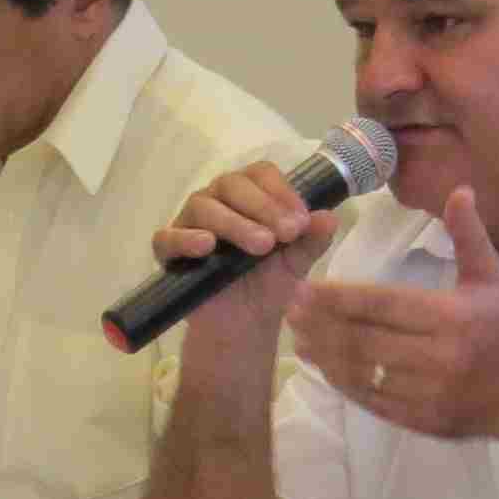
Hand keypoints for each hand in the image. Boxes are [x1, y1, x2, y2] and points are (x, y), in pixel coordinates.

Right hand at [155, 160, 338, 314]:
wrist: (244, 325)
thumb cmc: (269, 283)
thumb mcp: (297, 263)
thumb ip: (312, 240)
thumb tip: (330, 218)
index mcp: (249, 195)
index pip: (261, 174)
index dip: (281, 192)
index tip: (301, 220)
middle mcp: (217, 200)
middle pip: (232, 184)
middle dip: (262, 207)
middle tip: (286, 234)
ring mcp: (190, 222)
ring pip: (203, 206)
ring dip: (234, 223)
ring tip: (260, 245)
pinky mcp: (168, 250)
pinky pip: (168, 237)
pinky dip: (185, 238)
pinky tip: (207, 246)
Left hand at [284, 185, 498, 448]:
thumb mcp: (489, 279)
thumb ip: (468, 236)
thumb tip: (460, 189)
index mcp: (453, 318)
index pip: (384, 304)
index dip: (340, 298)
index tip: (306, 289)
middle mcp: (441, 357)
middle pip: (366, 340)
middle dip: (323, 325)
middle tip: (290, 311)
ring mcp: (430, 393)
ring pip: (365, 373)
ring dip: (325, 356)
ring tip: (299, 338)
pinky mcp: (423, 421)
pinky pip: (374, 401)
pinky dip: (345, 384)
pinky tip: (325, 368)